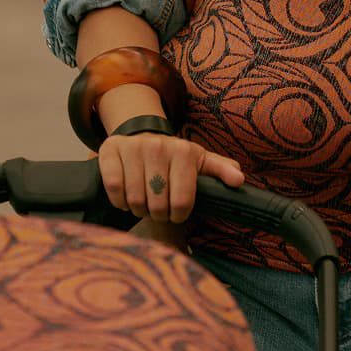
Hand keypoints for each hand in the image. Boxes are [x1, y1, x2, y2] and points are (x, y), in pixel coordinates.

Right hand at [99, 131, 243, 223]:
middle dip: (158, 214)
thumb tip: (239, 180)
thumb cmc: (175, 157)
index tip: (176, 213)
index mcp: (183, 151)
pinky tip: (126, 197)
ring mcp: (133, 148)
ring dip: (139, 209)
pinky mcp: (110, 151)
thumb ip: (221, 170)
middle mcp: (158, 146)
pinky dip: (119, 201)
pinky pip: (114, 188)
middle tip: (158, 209)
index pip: (182, 201)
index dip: (179, 215)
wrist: (142, 135)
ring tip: (144, 203)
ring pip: (135, 199)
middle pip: (157, 204)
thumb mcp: (200, 161)